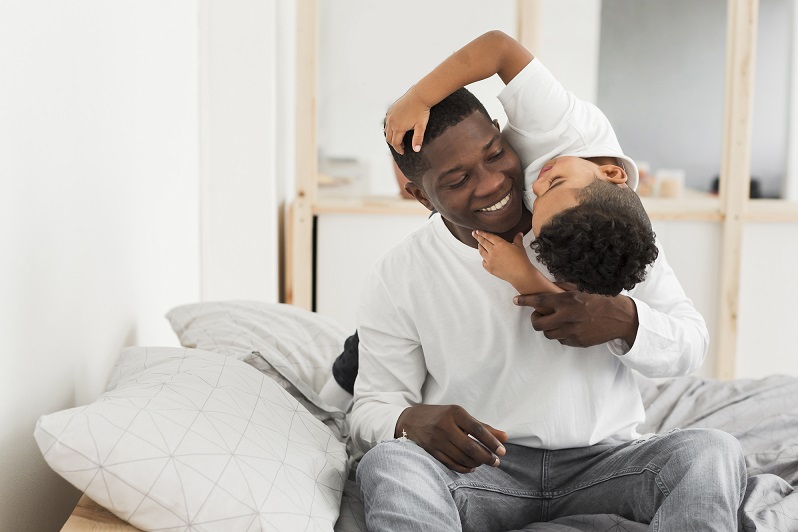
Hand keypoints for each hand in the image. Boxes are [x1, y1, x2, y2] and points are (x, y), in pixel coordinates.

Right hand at [385, 88, 429, 154]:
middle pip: (389, 138)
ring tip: (399, 138)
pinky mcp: (391, 110)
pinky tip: (397, 127)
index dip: (399, 149)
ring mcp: (390, 115)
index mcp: (398, 127)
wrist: (420, 95)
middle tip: (402, 146)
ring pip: (386, 130)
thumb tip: (416, 150)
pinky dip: (389, 127)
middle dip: (394, 144)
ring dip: (391, 136)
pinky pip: (387, 121)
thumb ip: (418, 139)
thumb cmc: (422, 111)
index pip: (395, 143)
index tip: (403, 152)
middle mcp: (391, 122)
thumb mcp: (421, 126)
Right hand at [396, 404, 507, 473]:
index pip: (477, 428)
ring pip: (461, 456)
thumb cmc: (441, 417)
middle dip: (486, 456)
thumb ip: (483, 427)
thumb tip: (506, 437)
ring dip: (476, 463)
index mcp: (454, 413)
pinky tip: (471, 467)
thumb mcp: (460, 416)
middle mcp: (444, 425)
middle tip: (496, 462)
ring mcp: (436, 439)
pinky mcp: (431, 450)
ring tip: (484, 463)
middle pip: (470, 446)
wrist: (411, 420)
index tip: (502, 451)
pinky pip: (451, 463)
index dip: (491, 441)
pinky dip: (464, 468)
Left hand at [473, 231, 529, 284]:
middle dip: (477, 237)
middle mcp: (493, 251)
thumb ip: (518, 239)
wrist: (520, 274)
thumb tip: (519, 234)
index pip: (488, 236)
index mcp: (500, 244)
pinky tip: (485, 258)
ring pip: (481, 252)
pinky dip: (484, 259)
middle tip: (474, 234)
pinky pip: (483, 262)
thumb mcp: (520, 247)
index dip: (482, 233)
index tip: (478, 231)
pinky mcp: (489, 268)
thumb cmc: (521, 261)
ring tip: (479, 245)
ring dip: (480, 247)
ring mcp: (490, 260)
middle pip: (483, 242)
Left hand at [514, 289, 638, 347]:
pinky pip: (561, 340)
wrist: (621, 318)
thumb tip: (547, 287)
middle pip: (538, 323)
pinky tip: (567, 327)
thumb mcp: (582, 289)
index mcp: (568, 301)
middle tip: (538, 315)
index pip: (539, 300)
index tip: (516, 300)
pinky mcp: (578, 342)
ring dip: (547, 328)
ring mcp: (572, 331)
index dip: (525, 301)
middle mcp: (568, 317)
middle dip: (535, 319)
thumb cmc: (602, 300)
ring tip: (553, 321)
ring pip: (548, 334)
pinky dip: (560, 334)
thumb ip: (563, 288)